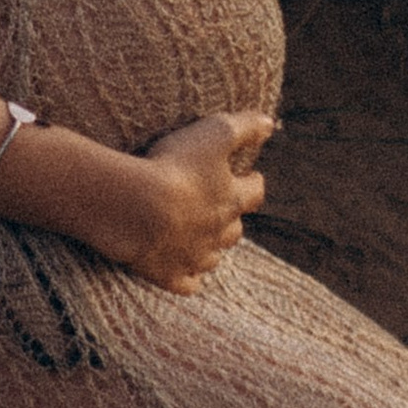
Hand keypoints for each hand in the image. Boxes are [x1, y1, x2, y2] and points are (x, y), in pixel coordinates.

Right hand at [121, 110, 273, 293]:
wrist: (138, 209)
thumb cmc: (176, 167)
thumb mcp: (214, 133)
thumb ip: (244, 127)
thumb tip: (269, 123)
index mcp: (232, 199)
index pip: (255, 192)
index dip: (254, 183)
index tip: (252, 177)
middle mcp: (220, 232)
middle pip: (234, 229)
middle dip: (231, 218)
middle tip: (220, 208)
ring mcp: (196, 257)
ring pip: (212, 257)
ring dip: (209, 248)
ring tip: (198, 237)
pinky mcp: (171, 275)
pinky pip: (187, 284)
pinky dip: (187, 278)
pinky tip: (182, 272)